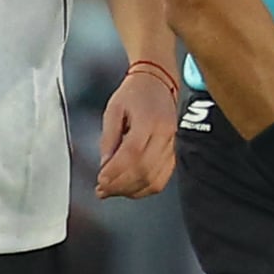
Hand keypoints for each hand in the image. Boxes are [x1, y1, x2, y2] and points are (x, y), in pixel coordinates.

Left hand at [96, 62, 180, 199]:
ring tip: (113, 191)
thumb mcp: (113, 110)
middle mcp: (164, 135)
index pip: (132, 154)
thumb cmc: (134, 94)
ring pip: (154, 179)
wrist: (158, 82)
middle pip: (144, 170)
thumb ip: (108, 139)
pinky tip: (131, 189)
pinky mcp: (174, 152)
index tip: (100, 181)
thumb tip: (104, 166)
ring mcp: (172, 145)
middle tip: (103, 190)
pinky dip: (145, 189)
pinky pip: (162, 178)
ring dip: (132, 190)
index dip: (115, 172)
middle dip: (120, 185)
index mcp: (149, 121)